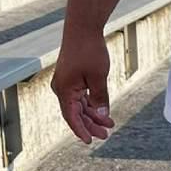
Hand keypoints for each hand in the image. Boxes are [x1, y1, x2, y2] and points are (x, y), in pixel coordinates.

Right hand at [51, 29, 114, 143]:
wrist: (83, 29)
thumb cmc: (89, 51)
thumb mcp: (98, 77)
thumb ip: (100, 98)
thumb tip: (102, 116)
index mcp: (64, 90)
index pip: (71, 117)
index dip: (81, 130)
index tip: (90, 141)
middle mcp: (62, 89)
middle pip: (76, 113)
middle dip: (91, 124)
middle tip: (106, 134)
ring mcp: (66, 84)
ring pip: (79, 106)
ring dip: (93, 115)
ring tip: (109, 124)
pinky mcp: (72, 79)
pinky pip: (80, 97)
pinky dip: (91, 104)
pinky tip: (103, 111)